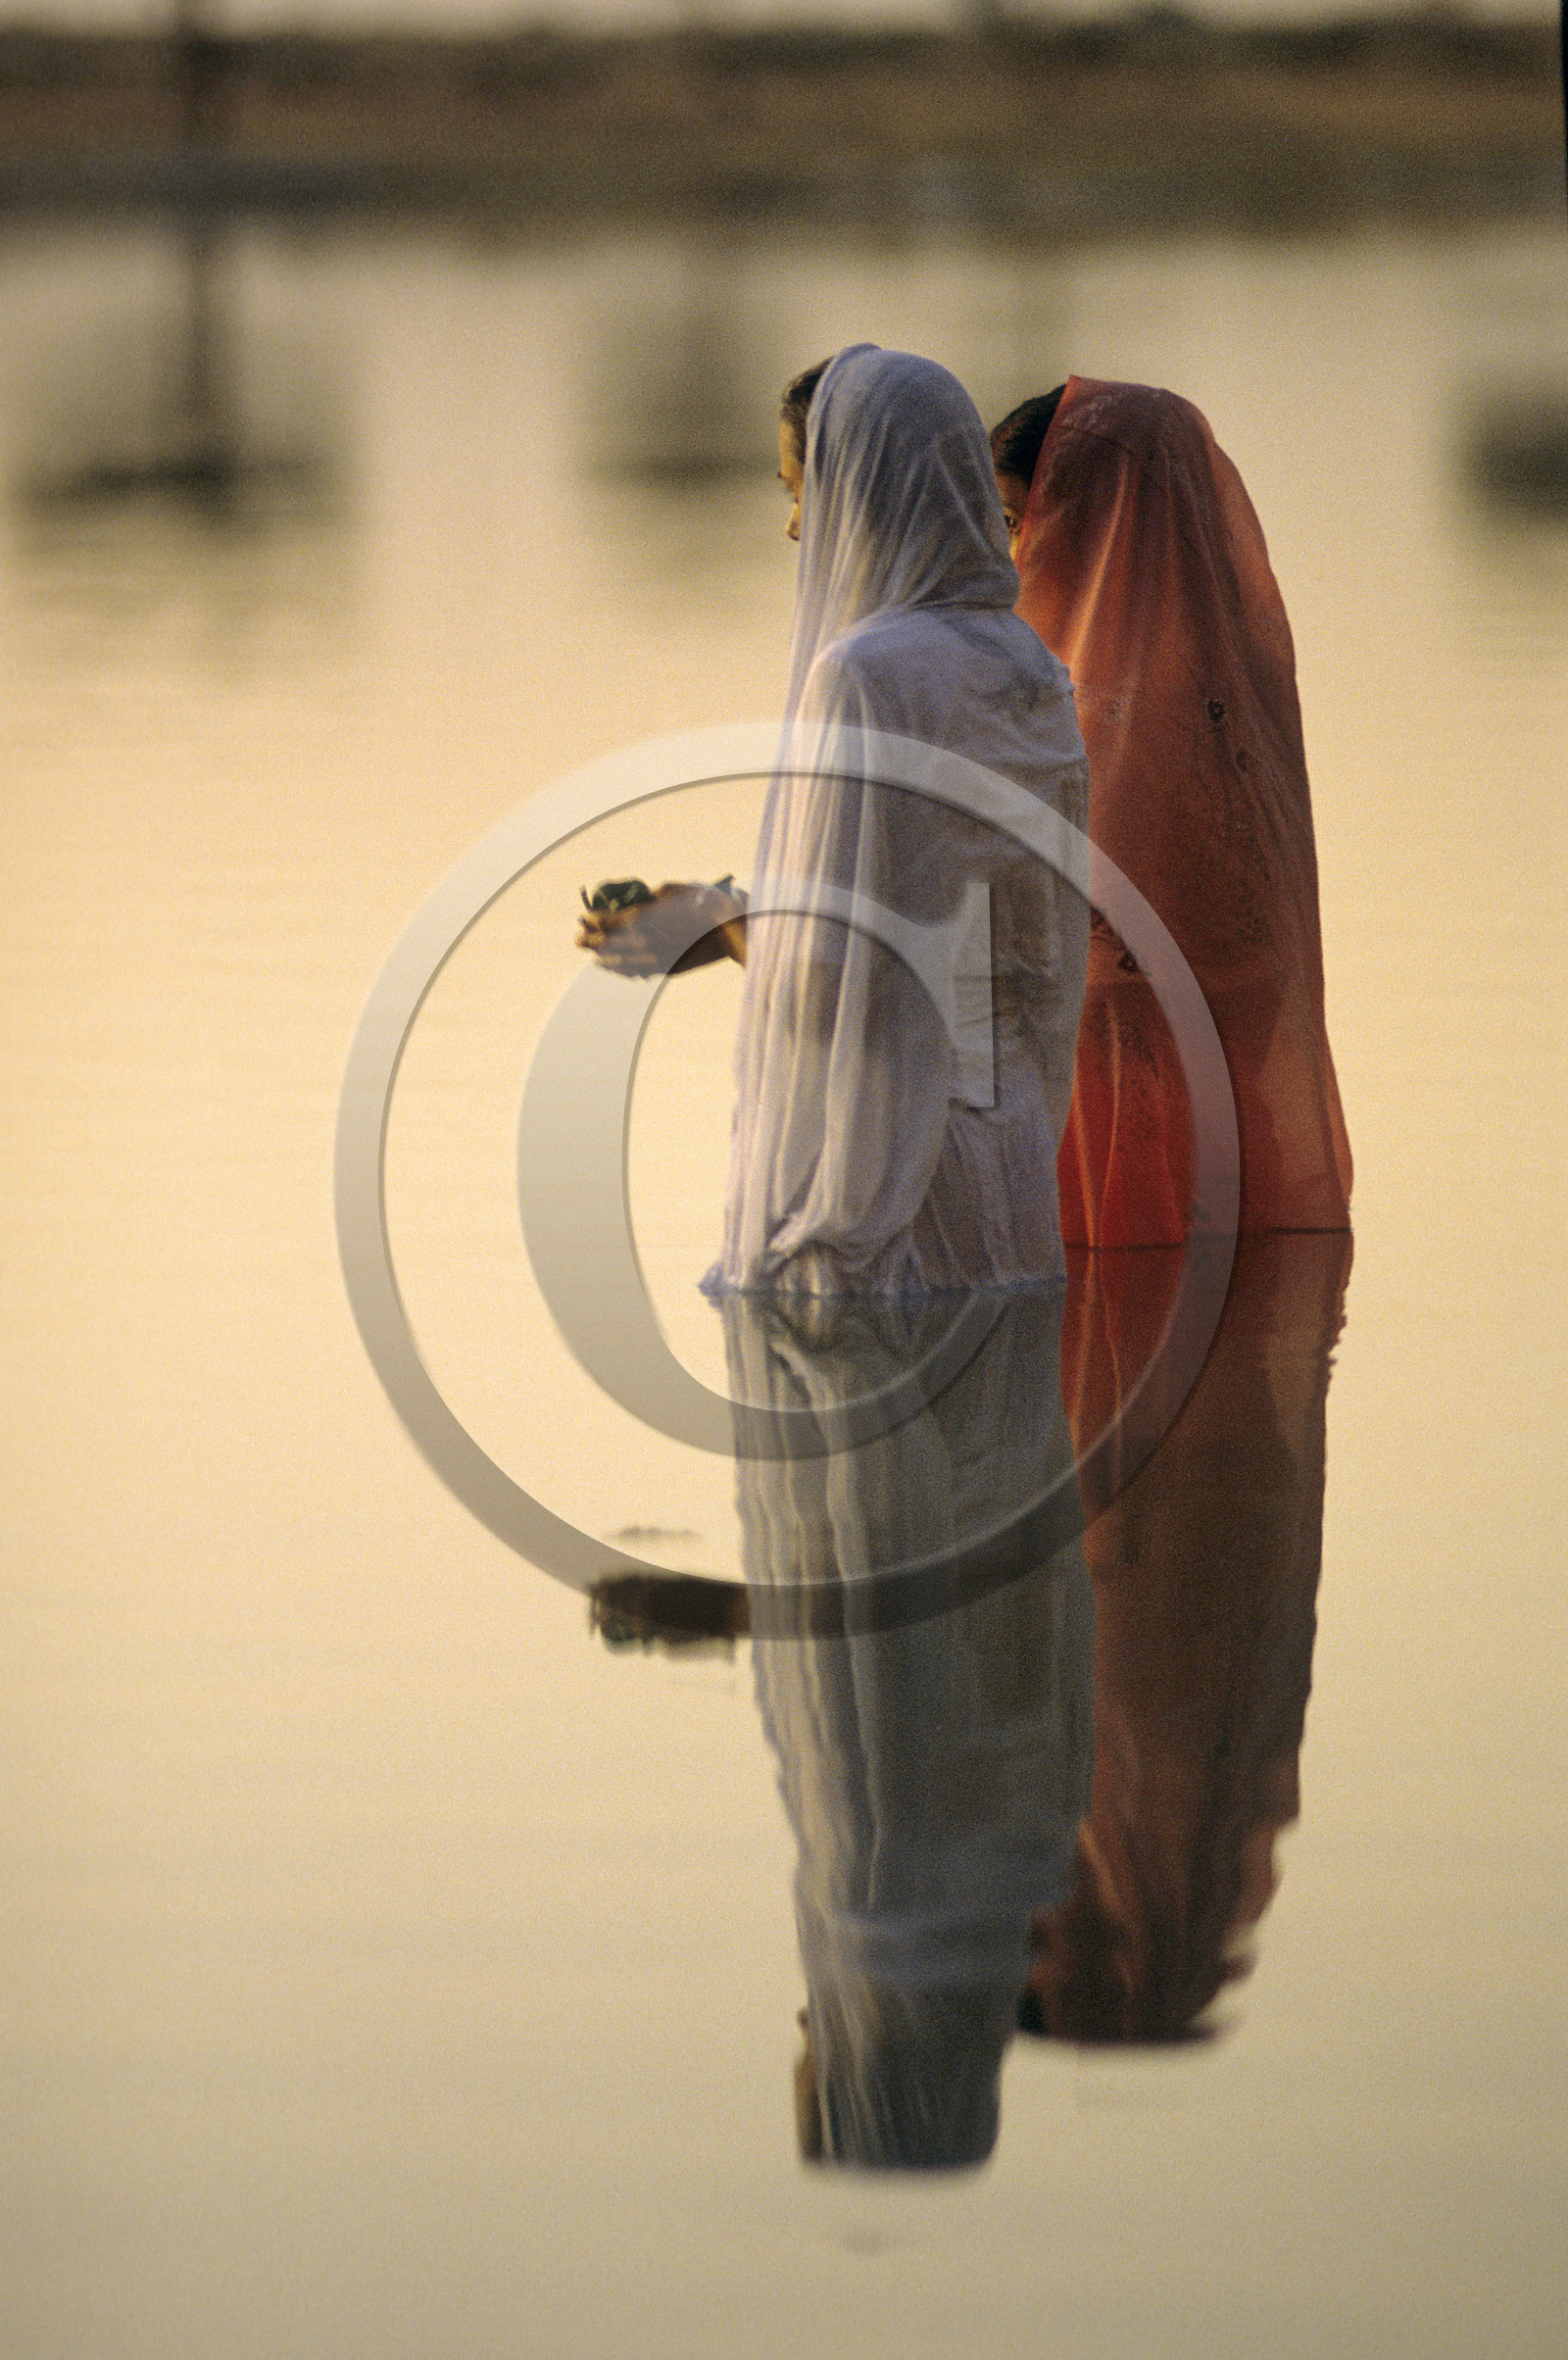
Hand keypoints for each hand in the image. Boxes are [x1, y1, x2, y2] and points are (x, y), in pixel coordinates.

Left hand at [575, 881, 745, 975]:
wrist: (731, 929)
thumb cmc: (704, 901)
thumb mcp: (673, 889)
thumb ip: (649, 897)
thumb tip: (637, 901)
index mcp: (642, 919)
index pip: (607, 922)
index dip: (593, 920)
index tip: (585, 917)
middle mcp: (644, 942)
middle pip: (608, 945)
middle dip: (591, 941)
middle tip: (578, 940)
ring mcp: (656, 959)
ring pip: (622, 963)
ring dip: (605, 959)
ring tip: (595, 958)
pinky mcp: (668, 968)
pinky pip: (639, 971)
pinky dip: (625, 969)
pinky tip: (621, 968)